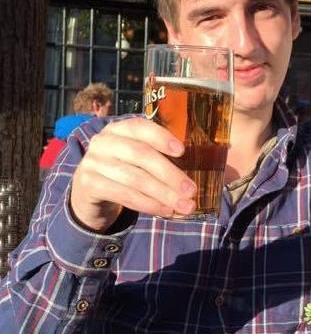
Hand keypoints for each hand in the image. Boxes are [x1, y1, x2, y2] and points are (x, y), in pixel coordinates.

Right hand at [70, 118, 196, 232]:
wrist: (88, 190)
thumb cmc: (124, 168)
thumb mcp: (136, 156)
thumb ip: (158, 155)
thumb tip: (194, 170)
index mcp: (119, 128)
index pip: (140, 127)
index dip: (161, 137)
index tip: (182, 151)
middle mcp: (103, 141)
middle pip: (140, 155)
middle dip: (169, 173)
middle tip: (191, 190)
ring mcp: (93, 162)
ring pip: (134, 178)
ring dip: (163, 193)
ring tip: (184, 205)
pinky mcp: (89, 184)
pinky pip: (124, 195)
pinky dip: (148, 204)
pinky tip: (165, 211)